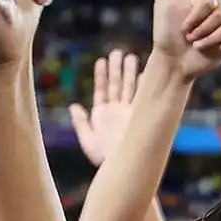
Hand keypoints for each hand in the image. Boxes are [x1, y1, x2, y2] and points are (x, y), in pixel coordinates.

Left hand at [70, 49, 139, 166]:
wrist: (124, 168)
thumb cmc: (104, 159)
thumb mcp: (87, 140)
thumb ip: (81, 123)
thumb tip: (74, 106)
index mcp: (102, 114)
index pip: (102, 89)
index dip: (101, 75)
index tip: (101, 60)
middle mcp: (117, 111)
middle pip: (117, 85)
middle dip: (117, 69)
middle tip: (118, 52)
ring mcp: (130, 113)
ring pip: (130, 88)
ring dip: (131, 73)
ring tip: (131, 56)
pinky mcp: (141, 116)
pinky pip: (143, 98)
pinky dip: (145, 85)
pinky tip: (147, 73)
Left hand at [150, 0, 220, 81]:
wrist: (173, 62)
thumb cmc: (166, 33)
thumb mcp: (164, 3)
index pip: (210, 0)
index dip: (196, 16)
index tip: (183, 27)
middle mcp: (217, 10)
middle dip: (203, 30)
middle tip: (190, 39)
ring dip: (211, 40)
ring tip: (198, 46)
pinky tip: (215, 51)